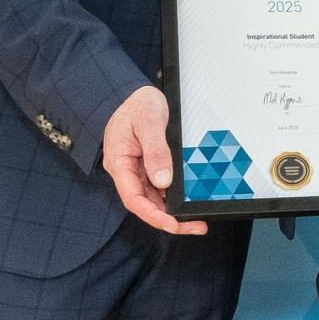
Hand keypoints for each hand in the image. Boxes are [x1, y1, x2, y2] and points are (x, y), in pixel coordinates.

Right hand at [102, 85, 206, 235]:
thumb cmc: (137, 105)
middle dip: (169, 220)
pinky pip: (160, 188)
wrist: (134, 94)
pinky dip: (174, 197)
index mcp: (120, 163)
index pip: (134, 199)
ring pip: (155, 199)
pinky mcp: (148, 167)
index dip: (154, 215)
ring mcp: (138, 170)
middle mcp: (127, 171)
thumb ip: (156, 151)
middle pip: (146, 204)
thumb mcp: (149, 123)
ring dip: (173, 212)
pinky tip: (190, 201)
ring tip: (198, 220)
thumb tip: (164, 181)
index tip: (173, 223)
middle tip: (197, 226)